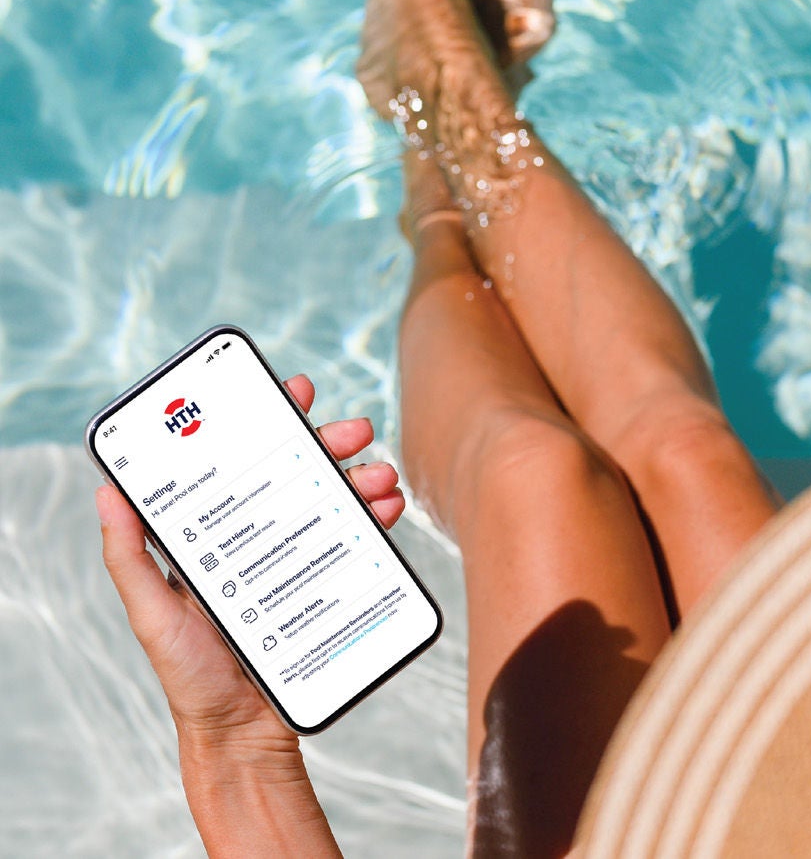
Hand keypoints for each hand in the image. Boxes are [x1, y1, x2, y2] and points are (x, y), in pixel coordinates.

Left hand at [97, 374, 405, 748]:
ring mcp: (297, 558)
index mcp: (217, 534)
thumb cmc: (189, 675)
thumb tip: (108, 491)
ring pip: (334, 499)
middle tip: (354, 430)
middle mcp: (259, 537)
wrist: (245, 732)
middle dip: (329, 442)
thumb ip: (128, 557)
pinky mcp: (328, 583)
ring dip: (362, 478)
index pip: (243, 463)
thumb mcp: (151, 615)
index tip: (292, 392)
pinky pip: (357, 540)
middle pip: (298, 472)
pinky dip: (376, 518)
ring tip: (380, 477)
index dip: (269, 422)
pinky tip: (388, 511)